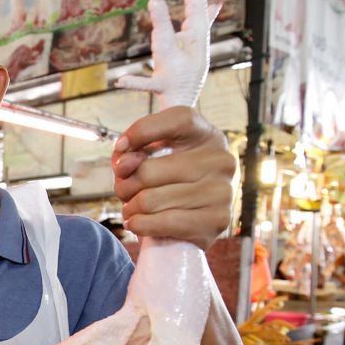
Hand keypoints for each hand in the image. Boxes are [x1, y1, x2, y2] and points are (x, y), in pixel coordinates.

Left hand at [111, 106, 233, 247]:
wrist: (185, 225)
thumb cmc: (162, 184)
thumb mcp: (146, 159)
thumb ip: (130, 153)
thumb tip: (124, 164)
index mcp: (206, 136)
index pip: (179, 119)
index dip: (143, 130)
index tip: (121, 146)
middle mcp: (221, 160)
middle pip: (148, 170)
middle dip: (124, 186)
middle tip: (124, 192)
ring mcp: (223, 190)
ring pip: (150, 200)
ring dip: (130, 208)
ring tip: (133, 209)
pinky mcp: (217, 220)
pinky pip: (162, 223)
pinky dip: (139, 225)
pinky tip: (137, 223)